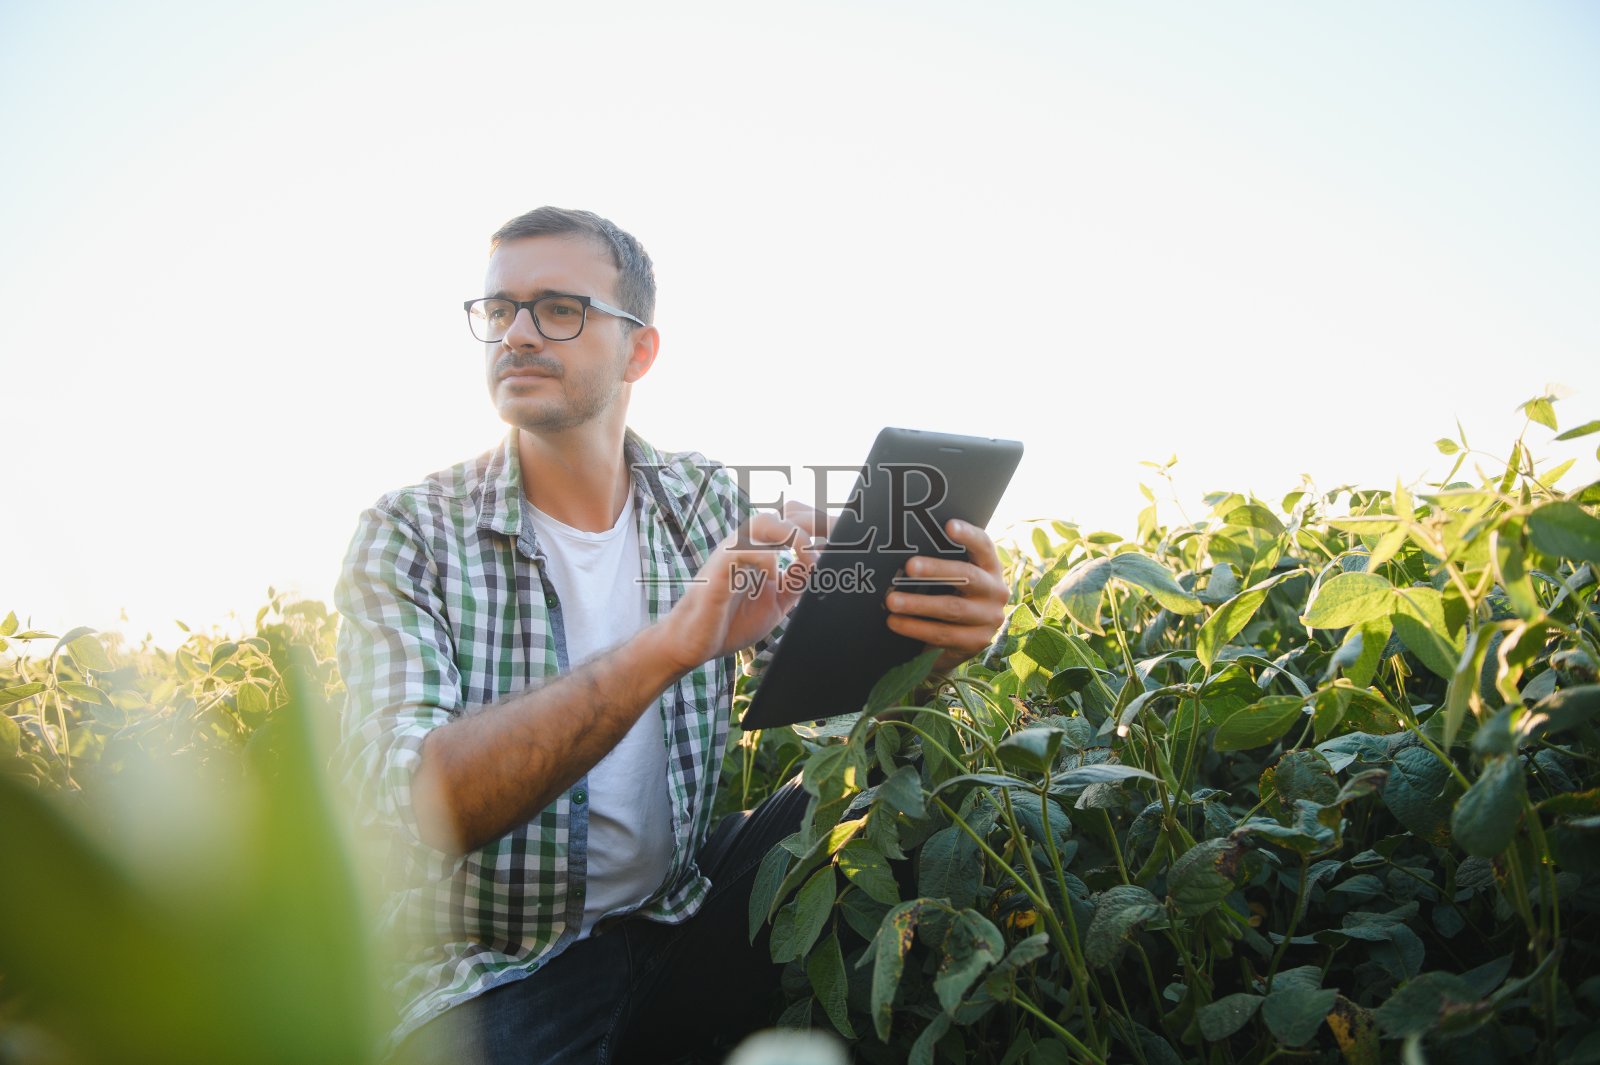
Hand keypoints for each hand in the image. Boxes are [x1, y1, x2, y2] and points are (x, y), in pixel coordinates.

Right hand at [658, 511, 819, 673]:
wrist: (693, 642)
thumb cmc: (730, 620)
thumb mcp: (776, 600)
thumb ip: (796, 581)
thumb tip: (821, 565)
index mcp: (761, 549)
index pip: (794, 520)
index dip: (819, 525)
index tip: (841, 541)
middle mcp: (746, 545)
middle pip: (784, 513)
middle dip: (814, 524)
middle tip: (833, 544)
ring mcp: (731, 555)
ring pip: (763, 522)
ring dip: (792, 535)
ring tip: (807, 556)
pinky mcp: (719, 571)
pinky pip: (743, 551)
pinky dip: (766, 559)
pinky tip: (773, 577)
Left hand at [884, 519, 1007, 674]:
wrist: (961, 641)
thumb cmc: (951, 597)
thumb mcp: (953, 580)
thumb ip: (941, 566)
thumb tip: (900, 551)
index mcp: (990, 568)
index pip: (984, 546)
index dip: (968, 535)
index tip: (949, 525)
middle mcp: (996, 591)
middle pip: (968, 576)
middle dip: (936, 570)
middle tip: (908, 566)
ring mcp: (989, 619)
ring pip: (952, 608)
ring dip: (918, 604)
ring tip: (891, 600)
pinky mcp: (976, 643)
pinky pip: (943, 634)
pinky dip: (915, 628)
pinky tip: (894, 623)